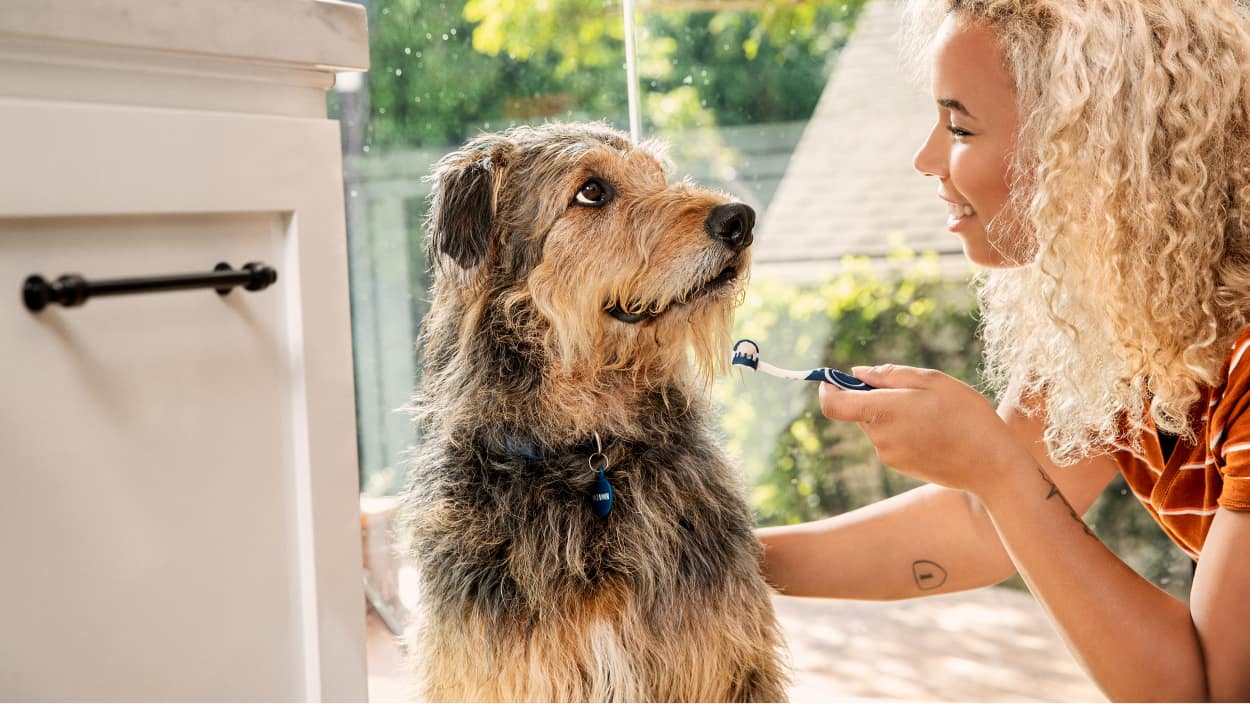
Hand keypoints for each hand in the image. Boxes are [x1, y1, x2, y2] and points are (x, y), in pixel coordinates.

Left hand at [818, 364, 1029, 498]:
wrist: (991, 465)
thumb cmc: (966, 416)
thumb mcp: (932, 381)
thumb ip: (889, 375)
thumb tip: (857, 373)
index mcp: (882, 413)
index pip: (832, 405)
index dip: (828, 389)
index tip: (834, 378)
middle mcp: (879, 438)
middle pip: (858, 411)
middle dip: (874, 396)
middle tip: (913, 391)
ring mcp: (888, 456)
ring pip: (877, 425)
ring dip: (893, 413)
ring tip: (932, 412)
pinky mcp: (900, 467)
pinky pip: (891, 440)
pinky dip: (904, 430)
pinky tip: (935, 430)